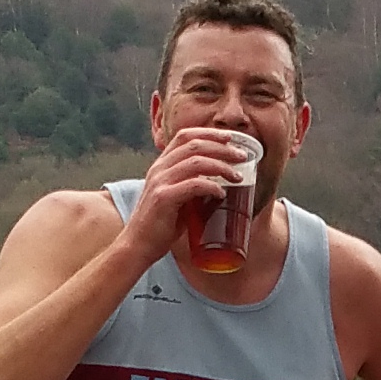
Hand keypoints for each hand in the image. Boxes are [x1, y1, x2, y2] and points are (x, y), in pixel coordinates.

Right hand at [137, 124, 259, 242]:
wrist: (138, 246)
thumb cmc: (161, 225)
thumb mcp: (177, 198)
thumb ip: (192, 186)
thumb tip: (221, 183)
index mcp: (161, 165)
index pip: (184, 136)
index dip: (209, 133)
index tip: (230, 137)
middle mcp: (159, 169)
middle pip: (194, 145)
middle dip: (222, 148)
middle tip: (242, 156)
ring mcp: (160, 182)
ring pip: (196, 162)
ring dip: (221, 166)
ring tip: (237, 176)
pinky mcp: (163, 198)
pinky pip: (193, 185)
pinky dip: (211, 186)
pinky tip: (221, 193)